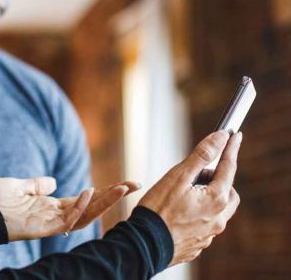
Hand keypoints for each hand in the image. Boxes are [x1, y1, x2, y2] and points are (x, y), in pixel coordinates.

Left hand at [0, 177, 139, 241]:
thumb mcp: (17, 186)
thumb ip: (37, 185)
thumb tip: (54, 181)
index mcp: (48, 205)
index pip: (83, 200)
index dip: (103, 191)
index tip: (124, 182)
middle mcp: (52, 216)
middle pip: (90, 208)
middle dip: (113, 197)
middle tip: (135, 184)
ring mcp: (47, 223)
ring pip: (84, 215)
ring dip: (104, 201)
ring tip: (122, 187)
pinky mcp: (39, 229)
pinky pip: (65, 220)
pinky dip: (79, 207)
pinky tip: (90, 191)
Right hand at [138, 130, 241, 265]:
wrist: (144, 245)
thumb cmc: (158, 209)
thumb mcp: (178, 176)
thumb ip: (201, 156)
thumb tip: (221, 137)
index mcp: (216, 200)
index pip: (228, 168)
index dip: (231, 149)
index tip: (234, 135)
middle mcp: (218, 219)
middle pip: (228, 193)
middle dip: (219, 180)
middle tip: (197, 174)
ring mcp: (208, 235)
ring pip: (218, 211)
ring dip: (209, 199)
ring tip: (184, 194)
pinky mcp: (197, 245)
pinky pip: (205, 225)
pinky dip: (199, 215)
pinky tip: (179, 213)